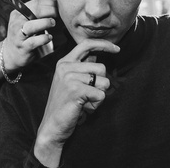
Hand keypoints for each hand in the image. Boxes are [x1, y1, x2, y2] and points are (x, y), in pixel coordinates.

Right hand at [2, 0, 57, 70]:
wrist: (11, 54)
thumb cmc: (24, 36)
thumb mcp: (27, 21)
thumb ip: (38, 14)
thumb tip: (57, 6)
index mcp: (18, 12)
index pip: (36, 3)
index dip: (50, 3)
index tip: (59, 6)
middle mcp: (16, 22)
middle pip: (34, 11)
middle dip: (50, 10)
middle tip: (58, 14)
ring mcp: (18, 35)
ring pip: (31, 26)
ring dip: (45, 23)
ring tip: (53, 23)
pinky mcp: (23, 47)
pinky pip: (34, 42)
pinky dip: (44, 38)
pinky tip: (49, 37)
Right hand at [34, 39, 118, 165]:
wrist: (52, 126)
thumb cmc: (65, 105)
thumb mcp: (70, 81)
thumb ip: (82, 67)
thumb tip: (98, 54)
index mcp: (64, 62)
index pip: (86, 44)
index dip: (104, 44)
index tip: (117, 48)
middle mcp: (65, 67)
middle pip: (101, 67)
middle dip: (101, 84)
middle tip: (87, 95)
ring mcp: (69, 77)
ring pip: (103, 81)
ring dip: (99, 94)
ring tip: (85, 101)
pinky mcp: (75, 90)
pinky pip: (101, 94)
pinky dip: (96, 104)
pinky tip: (84, 108)